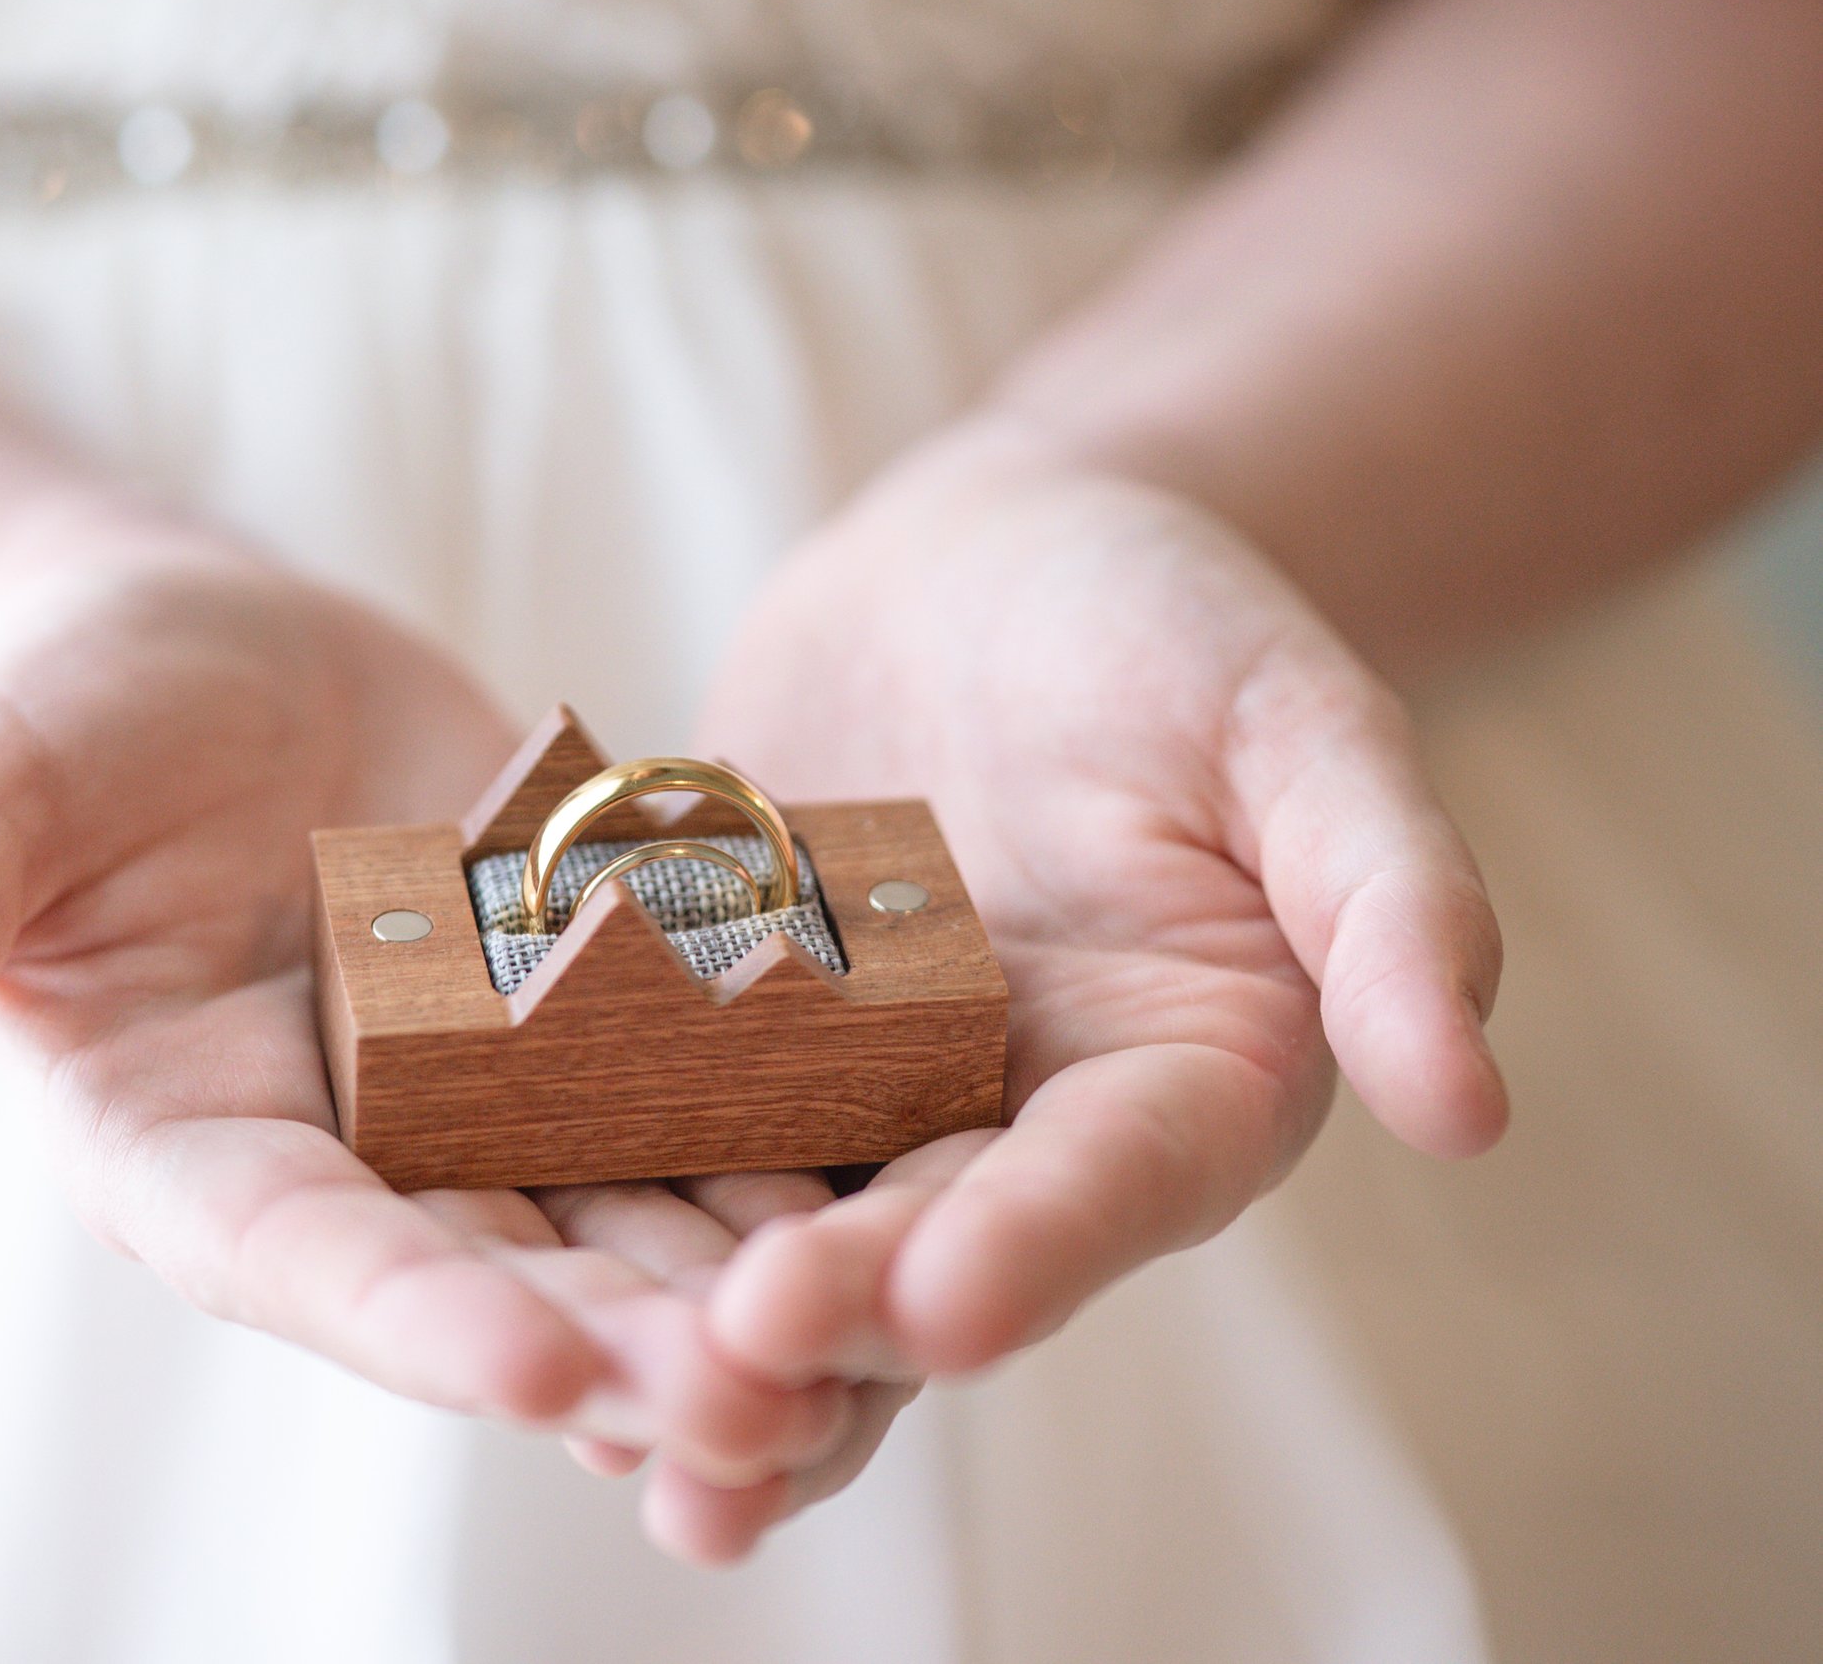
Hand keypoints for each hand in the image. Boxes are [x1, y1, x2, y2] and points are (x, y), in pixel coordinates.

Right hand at [0, 508, 854, 1530]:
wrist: (179, 638)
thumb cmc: (43, 716)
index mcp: (193, 1155)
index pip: (315, 1264)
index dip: (426, 1320)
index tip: (547, 1365)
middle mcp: (355, 1159)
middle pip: (506, 1272)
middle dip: (639, 1335)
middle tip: (780, 1382)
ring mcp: (481, 1091)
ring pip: (632, 1202)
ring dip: (754, 1262)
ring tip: (891, 1302)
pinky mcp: (585, 999)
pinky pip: (704, 1070)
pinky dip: (802, 1111)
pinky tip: (929, 1130)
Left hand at [686, 451, 1506, 1417]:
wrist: (1003, 552)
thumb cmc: (1182, 620)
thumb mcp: (1302, 723)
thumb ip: (1389, 896)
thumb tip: (1473, 1103)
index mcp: (1182, 1085)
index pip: (1110, 1188)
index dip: (1031, 1250)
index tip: (941, 1301)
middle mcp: (1021, 1131)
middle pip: (929, 1255)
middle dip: (835, 1324)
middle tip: (728, 1375)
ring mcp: (867, 1100)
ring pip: (788, 1248)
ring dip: (706, 1340)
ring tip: (613, 1418)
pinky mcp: (731, 1044)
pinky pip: (656, 1130)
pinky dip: (593, 1200)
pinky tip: (494, 1255)